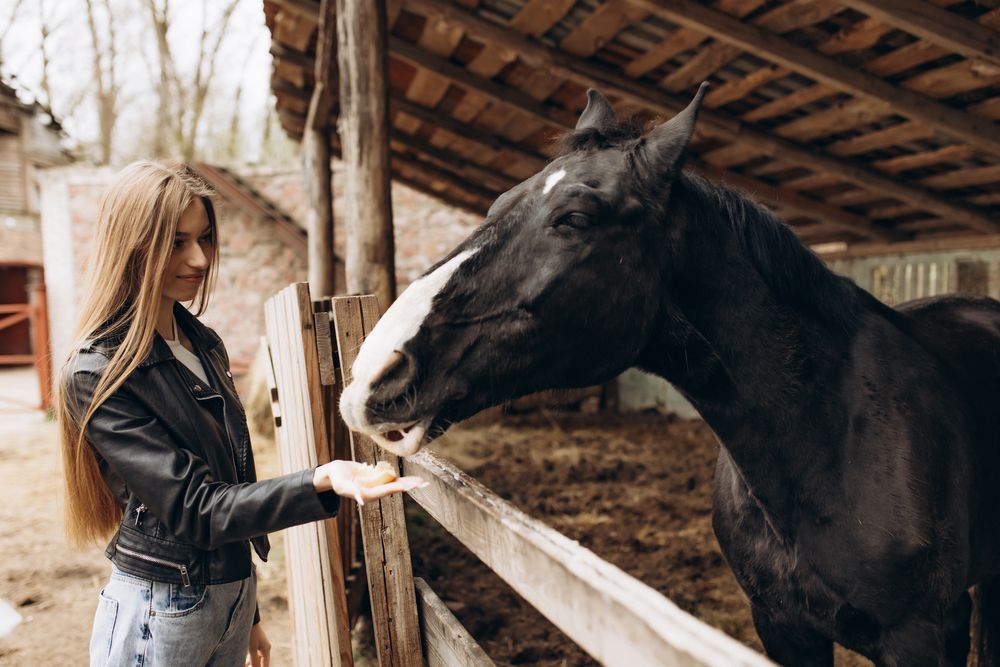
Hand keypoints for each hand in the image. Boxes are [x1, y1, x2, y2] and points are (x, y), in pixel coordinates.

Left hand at [245, 622, 269, 666]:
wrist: (248, 620)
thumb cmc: (250, 633)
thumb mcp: (251, 648)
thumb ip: (254, 660)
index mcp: (266, 650)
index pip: (265, 666)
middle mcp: (265, 649)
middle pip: (260, 663)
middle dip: (254, 666)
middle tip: (245, 666)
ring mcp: (261, 646)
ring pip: (256, 659)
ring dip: (250, 664)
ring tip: (243, 664)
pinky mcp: (256, 644)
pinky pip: (253, 655)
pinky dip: (248, 659)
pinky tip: (243, 661)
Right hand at [313, 460, 427, 505]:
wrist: (335, 473)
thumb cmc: (337, 479)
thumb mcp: (343, 485)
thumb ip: (352, 492)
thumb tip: (361, 499)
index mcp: (368, 494)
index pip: (384, 490)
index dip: (395, 488)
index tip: (406, 487)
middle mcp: (375, 490)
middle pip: (394, 488)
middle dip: (408, 486)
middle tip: (422, 484)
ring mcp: (376, 484)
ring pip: (395, 483)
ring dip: (408, 482)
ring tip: (422, 482)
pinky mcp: (377, 478)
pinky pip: (392, 477)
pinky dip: (401, 478)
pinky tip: (411, 479)